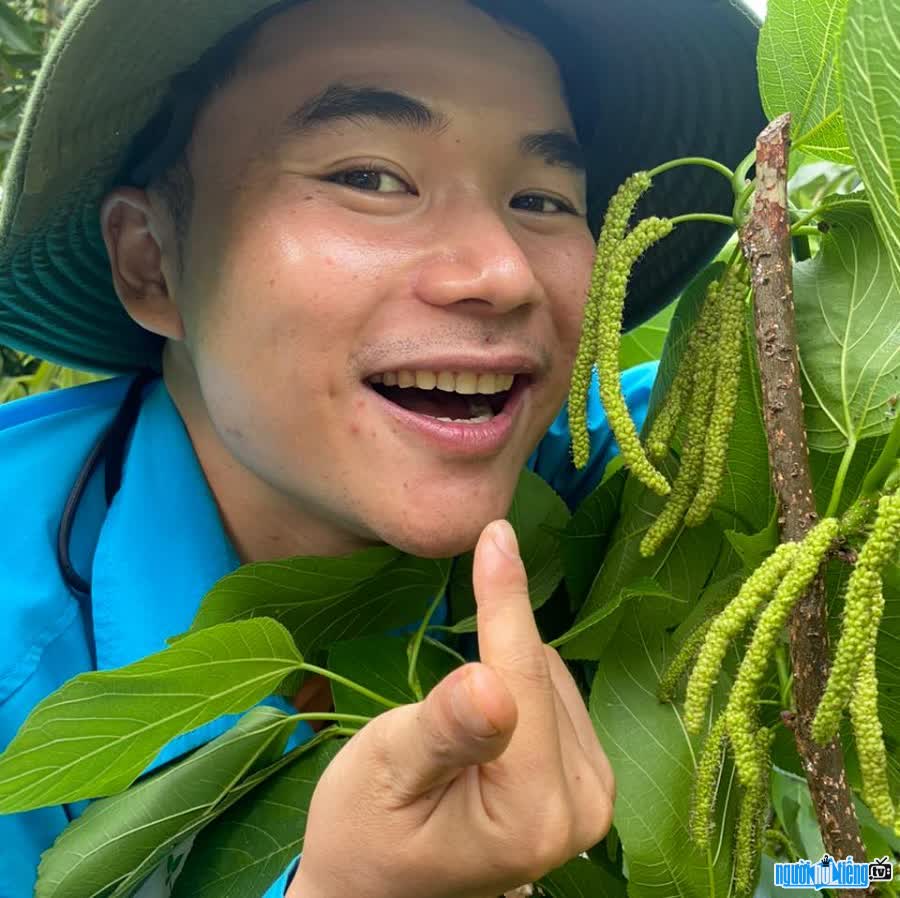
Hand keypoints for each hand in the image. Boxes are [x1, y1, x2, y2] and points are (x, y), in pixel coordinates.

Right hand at [287, 519, 614, 897]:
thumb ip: (443, 730)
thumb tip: (489, 683)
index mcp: (532, 811)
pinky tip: (485, 712)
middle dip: (494, 648)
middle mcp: (583, 808)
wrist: (376, 891)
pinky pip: (554, 696)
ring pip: (550, 678)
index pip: (522, 677)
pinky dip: (518, 681)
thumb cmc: (364, 833)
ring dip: (504, 663)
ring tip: (452, 711)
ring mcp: (591, 798)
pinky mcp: (585, 784)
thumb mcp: (387, 775)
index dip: (504, 601)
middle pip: (541, 674)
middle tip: (437, 686)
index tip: (495, 532)